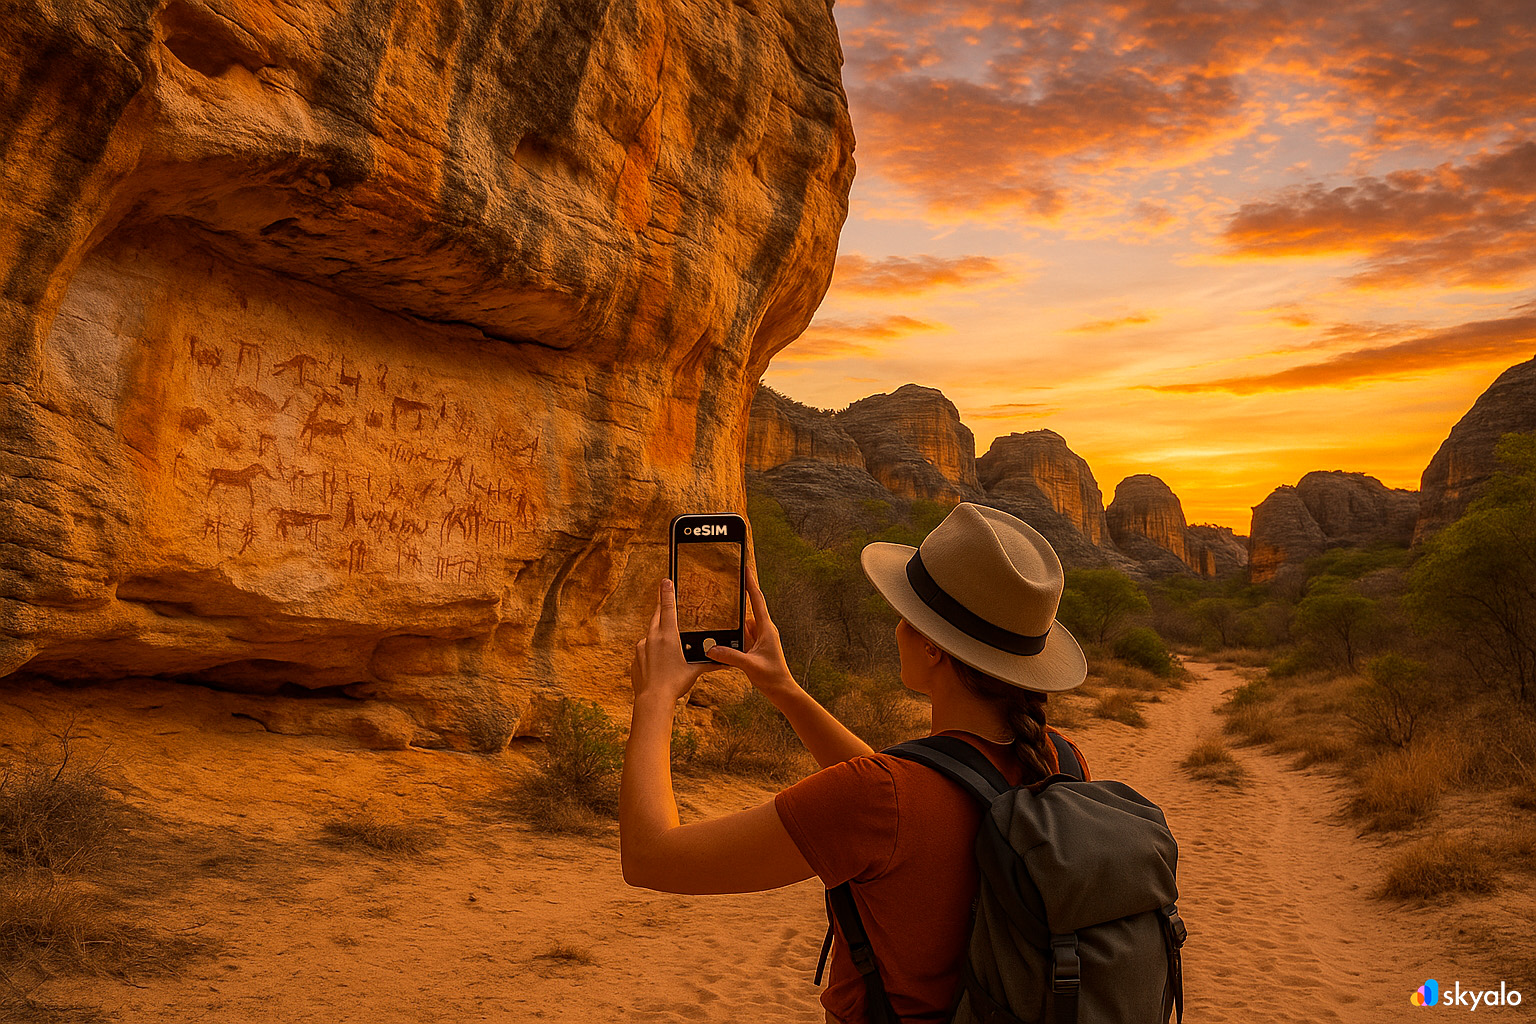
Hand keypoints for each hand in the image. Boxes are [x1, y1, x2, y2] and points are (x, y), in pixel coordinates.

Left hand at [631, 578, 716, 706]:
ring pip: (650, 635)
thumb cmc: (675, 683)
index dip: (667, 592)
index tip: (665, 580)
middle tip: (663, 598)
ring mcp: (642, 648)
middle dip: (661, 607)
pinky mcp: (636, 658)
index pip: (667, 608)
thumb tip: (726, 662)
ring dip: (658, 635)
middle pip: (656, 616)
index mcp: (668, 636)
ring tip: (667, 644)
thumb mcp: (694, 671)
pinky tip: (658, 663)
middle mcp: (652, 638)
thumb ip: (709, 663)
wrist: (653, 698)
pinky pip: (644, 650)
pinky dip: (651, 652)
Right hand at [703, 561, 796, 698]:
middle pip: (749, 609)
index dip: (751, 583)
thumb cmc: (772, 677)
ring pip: (744, 624)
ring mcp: (760, 638)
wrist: (782, 690)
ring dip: (734, 622)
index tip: (746, 568)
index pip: (757, 600)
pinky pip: (742, 636)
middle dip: (739, 598)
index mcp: (766, 629)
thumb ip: (730, 656)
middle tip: (727, 585)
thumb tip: (711, 649)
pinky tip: (723, 638)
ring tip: (720, 613)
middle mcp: (764, 630)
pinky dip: (734, 635)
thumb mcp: (749, 665)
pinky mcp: (756, 647)